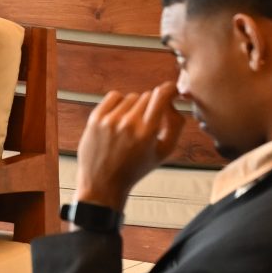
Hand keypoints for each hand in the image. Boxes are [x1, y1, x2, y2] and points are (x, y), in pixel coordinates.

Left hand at [74, 86, 177, 207]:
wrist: (104, 183)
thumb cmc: (135, 169)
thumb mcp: (164, 152)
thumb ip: (175, 125)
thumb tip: (173, 103)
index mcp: (147, 132)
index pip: (161, 95)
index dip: (170, 89)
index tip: (172, 91)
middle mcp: (128, 123)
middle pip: (147, 96)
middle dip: (151, 106)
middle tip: (147, 123)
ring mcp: (110, 119)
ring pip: (131, 97)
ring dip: (134, 107)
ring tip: (131, 126)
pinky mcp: (96, 118)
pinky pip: (114, 96)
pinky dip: (119, 103)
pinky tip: (120, 118)